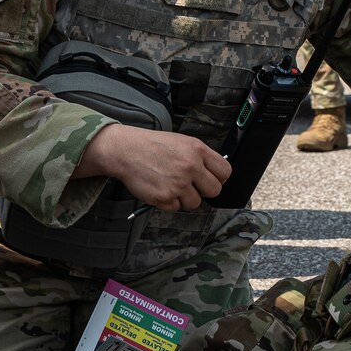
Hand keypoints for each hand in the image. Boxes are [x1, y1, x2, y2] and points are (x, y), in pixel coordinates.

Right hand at [78, 124, 229, 211]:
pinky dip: (169, 202)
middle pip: (214, 190)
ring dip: (185, 198)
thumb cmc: (153, 146)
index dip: (219, 177)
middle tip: (191, 186)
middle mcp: (190, 167)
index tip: (210, 179)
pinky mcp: (164, 197)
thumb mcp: (182, 142)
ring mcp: (178, 184)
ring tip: (171, 184)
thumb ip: (200, 157)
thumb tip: (215, 173)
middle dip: (204, 190)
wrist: (126, 150)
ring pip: (195, 203)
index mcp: (197, 150)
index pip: (225, 171)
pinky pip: (176, 208)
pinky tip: (160, 188)